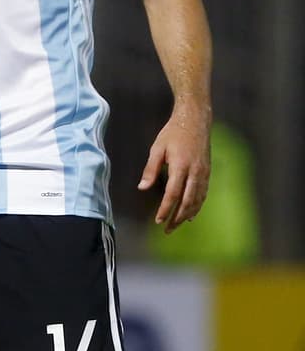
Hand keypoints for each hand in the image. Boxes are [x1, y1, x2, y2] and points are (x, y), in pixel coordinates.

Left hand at [138, 107, 210, 232]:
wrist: (195, 121)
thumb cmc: (172, 133)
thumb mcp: (157, 148)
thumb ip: (150, 169)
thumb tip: (142, 187)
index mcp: (180, 166)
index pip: (173, 194)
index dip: (166, 209)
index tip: (158, 220)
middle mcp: (195, 173)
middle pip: (187, 202)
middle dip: (177, 218)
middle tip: (167, 229)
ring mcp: (204, 173)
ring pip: (197, 200)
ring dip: (187, 215)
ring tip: (176, 225)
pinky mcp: (208, 173)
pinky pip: (203, 194)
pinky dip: (197, 206)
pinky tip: (190, 214)